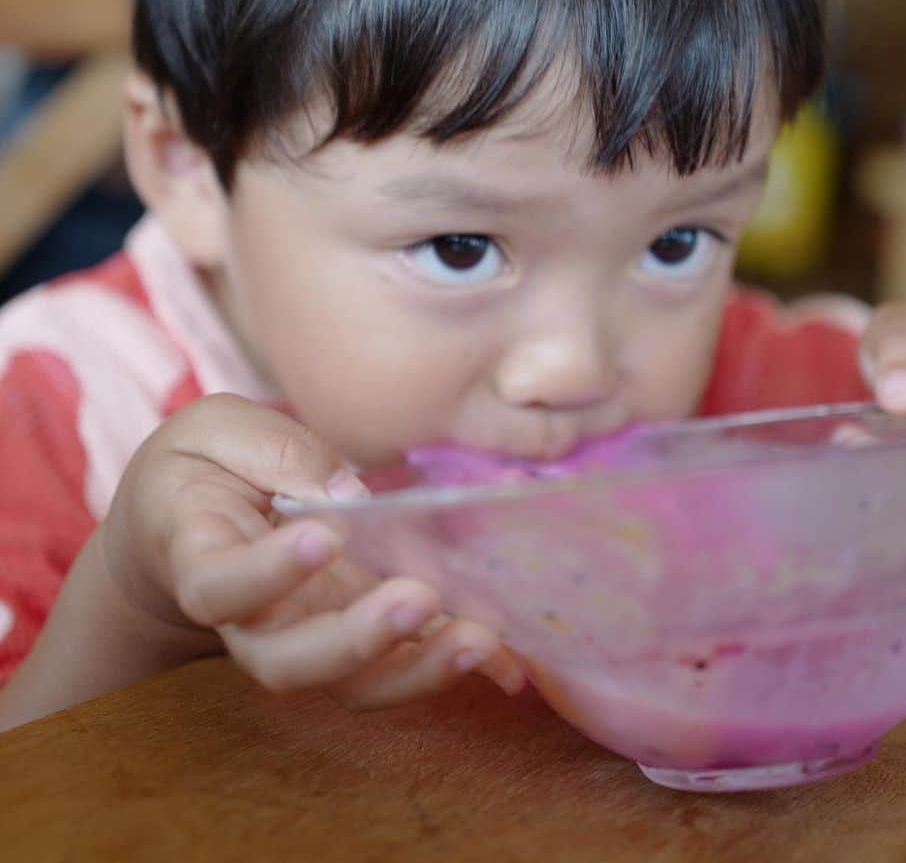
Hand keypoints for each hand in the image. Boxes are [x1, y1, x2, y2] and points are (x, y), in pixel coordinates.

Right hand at [102, 395, 526, 707]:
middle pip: (288, 662)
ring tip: (481, 640)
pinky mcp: (355, 634)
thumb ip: (274, 451)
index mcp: (200, 558)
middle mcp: (251, 619)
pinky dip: (449, 664)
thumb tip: (349, 494)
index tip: (320, 535)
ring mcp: (306, 635)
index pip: (218, 586)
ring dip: (418, 669)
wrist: (189, 517)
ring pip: (351, 684)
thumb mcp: (218, 430)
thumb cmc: (203, 465)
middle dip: (359, 641)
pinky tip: (507, 661)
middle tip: (418, 598)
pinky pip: (398, 666)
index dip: (266, 574)